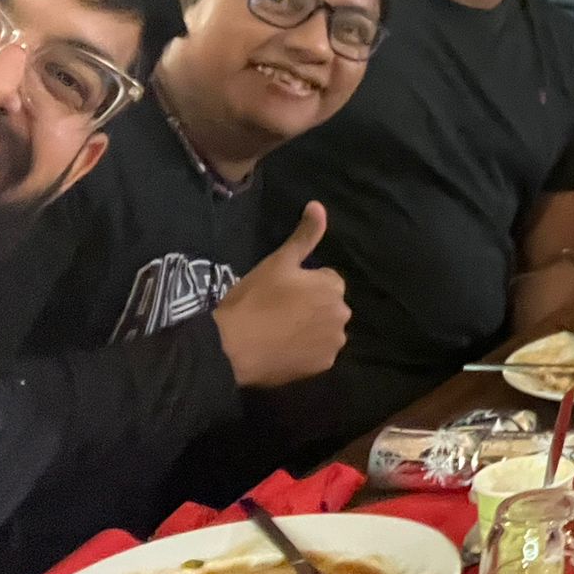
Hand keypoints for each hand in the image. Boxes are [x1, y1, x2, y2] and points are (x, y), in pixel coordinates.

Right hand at [212, 202, 349, 388]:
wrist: (232, 349)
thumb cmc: (254, 299)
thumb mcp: (279, 261)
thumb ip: (305, 235)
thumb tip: (318, 205)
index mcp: (333, 287)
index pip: (327, 280)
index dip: (304, 283)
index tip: (281, 290)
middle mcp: (342, 315)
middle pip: (329, 305)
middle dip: (311, 305)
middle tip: (277, 310)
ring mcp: (333, 343)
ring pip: (324, 330)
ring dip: (310, 329)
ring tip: (278, 330)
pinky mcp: (321, 367)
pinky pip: (317, 354)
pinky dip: (305, 351)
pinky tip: (282, 349)